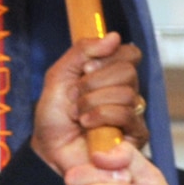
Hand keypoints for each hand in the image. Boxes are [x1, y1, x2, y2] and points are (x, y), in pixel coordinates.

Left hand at [31, 35, 147, 173]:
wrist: (47, 148)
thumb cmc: (54, 116)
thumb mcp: (59, 74)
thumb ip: (84, 50)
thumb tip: (113, 36)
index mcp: (111, 74)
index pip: (130, 53)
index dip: (107, 58)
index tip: (85, 70)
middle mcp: (126, 92)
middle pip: (127, 71)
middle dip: (93, 84)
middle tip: (76, 97)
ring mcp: (133, 114)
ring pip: (126, 94)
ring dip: (92, 103)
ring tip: (79, 115)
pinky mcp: (135, 136)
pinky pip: (127, 115)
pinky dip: (101, 117)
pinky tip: (88, 126)